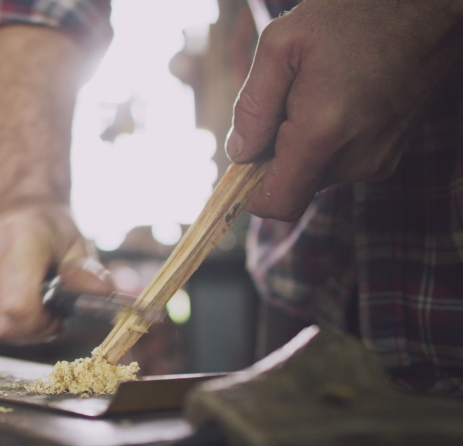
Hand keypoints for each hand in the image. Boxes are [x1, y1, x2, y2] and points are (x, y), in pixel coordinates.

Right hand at [0, 204, 112, 341]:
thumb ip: (87, 274)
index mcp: (20, 235)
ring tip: (20, 303)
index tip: (52, 318)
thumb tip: (102, 291)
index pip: (18, 305)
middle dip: (24, 329)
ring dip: (3, 324)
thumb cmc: (50, 230)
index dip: (38, 325)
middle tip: (40, 314)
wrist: (15, 203)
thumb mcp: (78, 247)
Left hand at [227, 0, 462, 220]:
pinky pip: (338, 164)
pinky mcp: (388, 157)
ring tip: (318, 94)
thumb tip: (240, 153)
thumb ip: (252, 106)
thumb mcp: (281, 45)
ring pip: (314, 175)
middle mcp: (355, 158)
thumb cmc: (353, 17)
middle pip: (292, 186)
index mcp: (322, 134)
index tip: (246, 158)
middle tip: (288, 101)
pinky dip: (326, 141)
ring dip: (302, 145)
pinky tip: (339, 100)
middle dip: (276, 155)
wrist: (426, 11)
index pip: (277, 204)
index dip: (251, 192)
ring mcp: (377, 162)